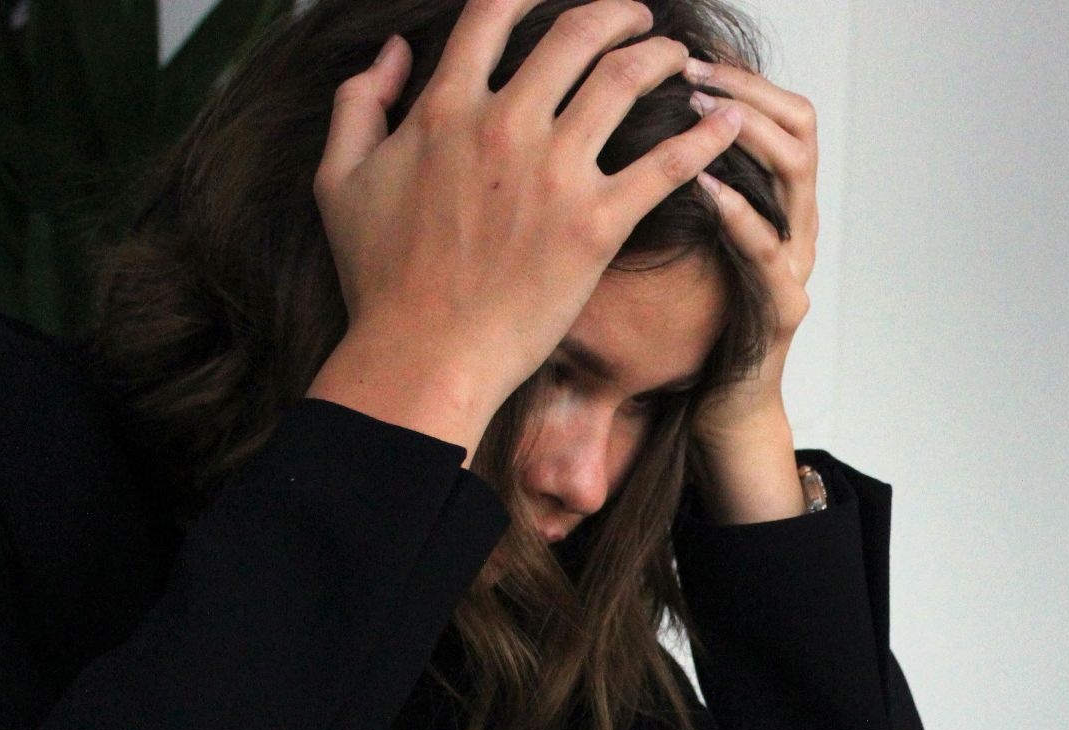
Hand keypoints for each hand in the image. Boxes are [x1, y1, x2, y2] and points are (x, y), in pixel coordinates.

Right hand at [306, 0, 744, 453]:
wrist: (422, 356)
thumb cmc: (380, 279)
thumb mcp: (339, 180)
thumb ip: (359, 103)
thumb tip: (393, 52)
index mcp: (444, 108)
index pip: (493, 14)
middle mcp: (504, 125)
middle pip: (576, 33)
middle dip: (617, 13)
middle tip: (638, 17)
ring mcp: (554, 174)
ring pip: (626, 81)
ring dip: (662, 56)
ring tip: (680, 58)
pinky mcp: (596, 225)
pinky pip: (667, 164)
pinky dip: (705, 135)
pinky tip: (728, 122)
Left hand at [687, 62, 818, 521]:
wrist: (716, 407)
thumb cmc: (691, 320)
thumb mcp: (679, 237)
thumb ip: (669, 183)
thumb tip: (619, 117)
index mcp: (774, 200)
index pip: (781, 110)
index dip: (742, 76)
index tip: (690, 54)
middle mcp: (796, 222)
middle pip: (799, 126)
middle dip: (745, 90)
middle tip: (691, 71)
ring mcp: (796, 262)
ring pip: (797, 174)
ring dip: (746, 134)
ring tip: (696, 112)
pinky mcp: (783, 308)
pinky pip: (769, 250)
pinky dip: (738, 212)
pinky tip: (704, 185)